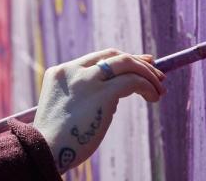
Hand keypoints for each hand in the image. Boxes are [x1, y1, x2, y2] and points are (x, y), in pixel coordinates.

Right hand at [33, 49, 165, 172]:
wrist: (45, 150)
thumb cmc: (56, 139)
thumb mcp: (65, 108)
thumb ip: (84, 95)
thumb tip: (116, 94)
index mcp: (61, 72)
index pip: (98, 58)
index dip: (122, 59)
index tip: (139, 63)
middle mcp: (74, 71)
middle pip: (113, 55)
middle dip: (138, 62)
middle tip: (156, 73)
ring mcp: (87, 80)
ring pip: (126, 63)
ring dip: (147, 73)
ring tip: (160, 88)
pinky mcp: (102, 93)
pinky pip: (133, 81)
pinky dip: (147, 86)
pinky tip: (154, 97)